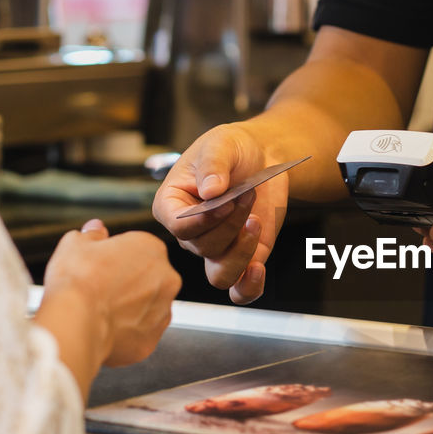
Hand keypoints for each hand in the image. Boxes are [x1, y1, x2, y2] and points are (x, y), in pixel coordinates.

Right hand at [43, 219, 181, 366]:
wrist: (76, 323)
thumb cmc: (77, 279)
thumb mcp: (76, 244)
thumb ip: (92, 234)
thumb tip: (96, 228)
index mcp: (152, 248)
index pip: (137, 249)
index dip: (115, 258)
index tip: (99, 266)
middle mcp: (167, 278)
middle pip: (147, 278)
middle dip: (128, 283)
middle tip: (99, 289)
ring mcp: (163, 310)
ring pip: (147, 306)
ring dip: (130, 308)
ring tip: (100, 311)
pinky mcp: (153, 339)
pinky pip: (140, 332)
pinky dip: (126, 332)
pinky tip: (105, 329)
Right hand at [151, 123, 287, 303]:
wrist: (261, 157)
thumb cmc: (231, 148)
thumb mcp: (220, 143)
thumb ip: (213, 164)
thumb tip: (211, 191)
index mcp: (171, 206)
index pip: (179, 226)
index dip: (205, 219)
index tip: (226, 199)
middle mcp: (190, 233)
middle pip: (204, 247)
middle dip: (232, 222)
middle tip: (247, 194)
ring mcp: (215, 249)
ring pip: (219, 275)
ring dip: (241, 251)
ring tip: (256, 221)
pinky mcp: (242, 258)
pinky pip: (239, 290)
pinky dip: (248, 288)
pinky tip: (259, 268)